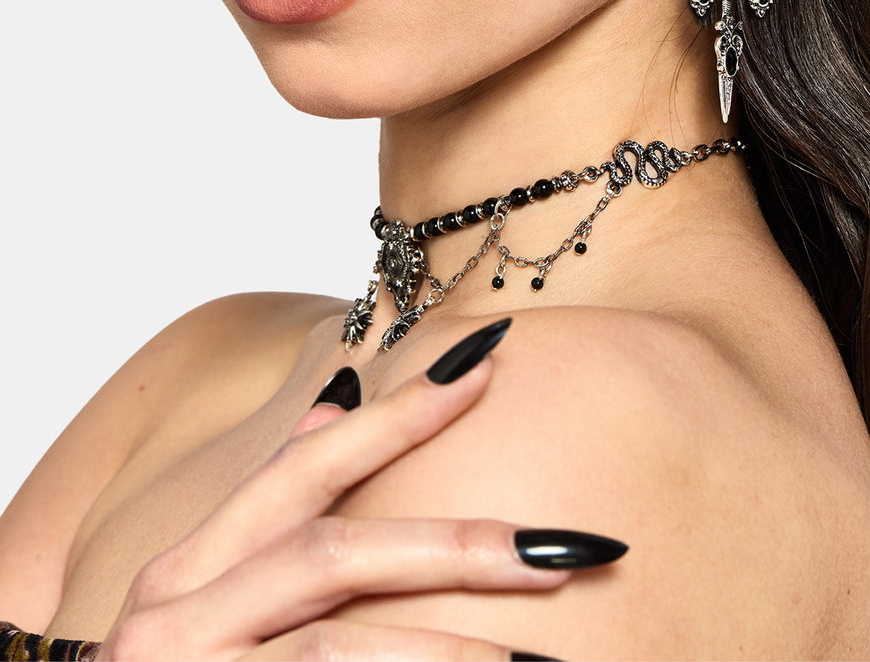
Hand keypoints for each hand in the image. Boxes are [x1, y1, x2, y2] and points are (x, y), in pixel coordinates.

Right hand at [94, 320, 624, 659]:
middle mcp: (177, 616)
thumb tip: (335, 408)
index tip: (487, 368)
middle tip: (560, 549)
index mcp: (187, 567)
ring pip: (333, 649)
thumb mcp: (201, 597)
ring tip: (531, 658)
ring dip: (441, 650)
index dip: (398, 417)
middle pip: (334, 553)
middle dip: (454, 545)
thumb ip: (266, 516)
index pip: (305, 468)